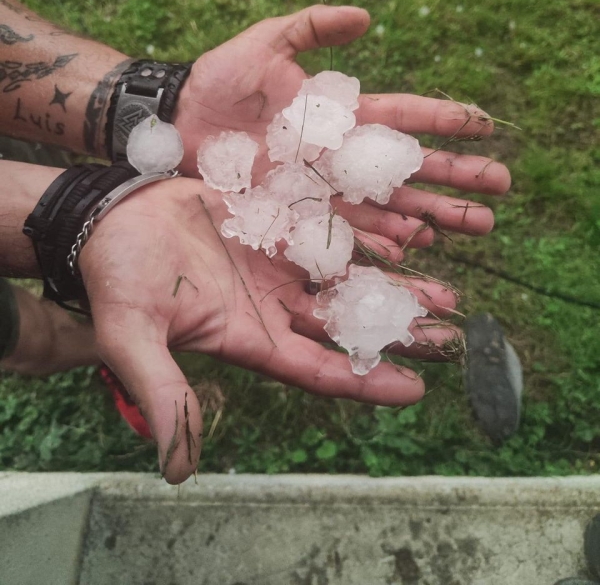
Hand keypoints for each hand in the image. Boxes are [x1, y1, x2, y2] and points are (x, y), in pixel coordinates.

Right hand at [80, 177, 458, 483]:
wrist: (110, 217)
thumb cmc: (119, 278)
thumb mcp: (134, 336)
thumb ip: (162, 393)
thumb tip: (177, 471)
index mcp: (249, 337)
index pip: (318, 369)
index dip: (364, 381)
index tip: (415, 390)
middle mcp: (272, 304)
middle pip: (346, 325)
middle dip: (396, 333)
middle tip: (452, 338)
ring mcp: (276, 262)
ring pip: (348, 279)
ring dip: (394, 287)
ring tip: (445, 295)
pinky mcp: (275, 222)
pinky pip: (330, 231)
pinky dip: (367, 237)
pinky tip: (406, 237)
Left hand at [174, 5, 509, 250]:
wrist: (177, 122)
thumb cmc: (219, 79)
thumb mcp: (266, 42)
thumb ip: (313, 25)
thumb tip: (366, 17)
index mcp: (339, 112)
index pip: (404, 116)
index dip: (444, 120)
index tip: (486, 126)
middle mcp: (341, 154)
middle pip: (409, 167)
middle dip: (455, 175)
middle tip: (500, 188)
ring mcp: (323, 187)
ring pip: (390, 204)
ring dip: (433, 216)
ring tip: (476, 226)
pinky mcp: (298, 213)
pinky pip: (347, 232)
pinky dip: (380, 241)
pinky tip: (412, 251)